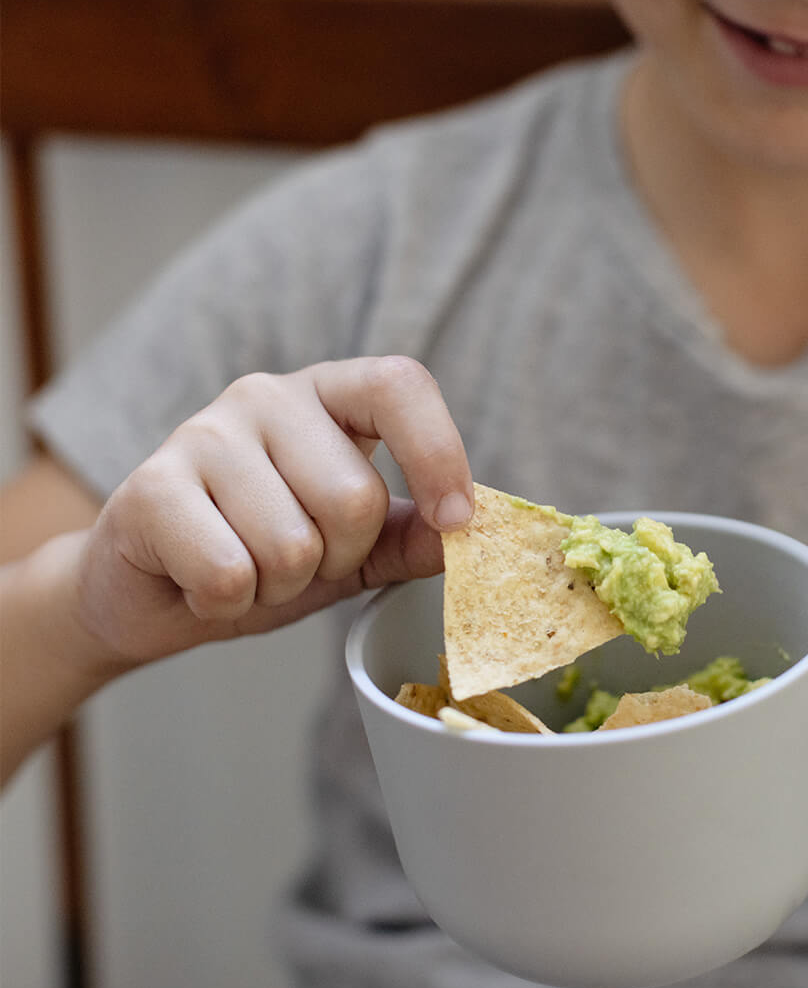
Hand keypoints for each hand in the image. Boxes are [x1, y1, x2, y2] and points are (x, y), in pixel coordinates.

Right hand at [74, 357, 471, 663]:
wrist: (153, 593)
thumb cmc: (260, 557)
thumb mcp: (354, 550)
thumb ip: (411, 537)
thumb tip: (476, 532)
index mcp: (327, 398)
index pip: (399, 385)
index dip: (438, 453)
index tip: (455, 520)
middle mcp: (267, 397)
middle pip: (354, 497)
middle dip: (337, 559)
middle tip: (298, 561)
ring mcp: (203, 434)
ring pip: (292, 544)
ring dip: (279, 586)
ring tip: (248, 570)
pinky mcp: (149, 487)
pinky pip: (230, 572)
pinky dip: (228, 602)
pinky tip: (204, 584)